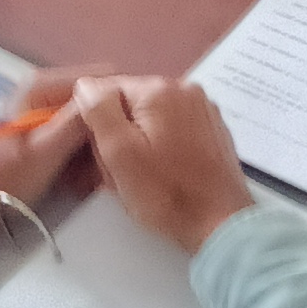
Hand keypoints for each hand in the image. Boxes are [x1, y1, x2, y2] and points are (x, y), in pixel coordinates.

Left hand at [0, 66, 103, 252]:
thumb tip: (115, 93)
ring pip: (88, 123)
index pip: (103, 77)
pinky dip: (83, 157)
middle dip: (108, 129)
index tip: (130, 133)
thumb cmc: (0, 179)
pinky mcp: (42, 137)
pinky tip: (84, 179)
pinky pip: (75, 139)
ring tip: (99, 175)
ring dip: (97, 147)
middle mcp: (44, 94)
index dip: (119, 103)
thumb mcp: (45, 151)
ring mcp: (42, 116)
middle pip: (95, 102)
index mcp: (42, 86)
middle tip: (114, 162)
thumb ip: (77, 121)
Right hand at [76, 74, 253, 254]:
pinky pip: (173, 127)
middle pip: (129, 104)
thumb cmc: (165, 194)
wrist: (220, 223)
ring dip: (139, 142)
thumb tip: (87, 85)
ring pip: (150, 118)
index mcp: (158, 89)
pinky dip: (162, 145)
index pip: (104, 91)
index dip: (95, 124)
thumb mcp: (119, 153)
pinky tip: (164, 172)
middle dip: (118, 134)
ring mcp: (203, 108)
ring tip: (144, 176)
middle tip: (121, 172)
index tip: (101, 154)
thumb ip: (99, 110)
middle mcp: (185, 89)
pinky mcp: (213, 128)